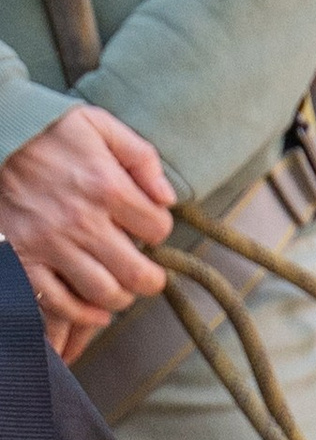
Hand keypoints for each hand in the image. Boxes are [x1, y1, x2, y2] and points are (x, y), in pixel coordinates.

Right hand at [0, 102, 175, 355]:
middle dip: (150, 278)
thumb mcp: (97, 125)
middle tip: (146, 274)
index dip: (158, 229)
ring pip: (105, 294)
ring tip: (120, 287)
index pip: (157, 228)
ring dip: (120, 296)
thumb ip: (140, 156)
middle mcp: (81, 221)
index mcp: (105, 186)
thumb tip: (168, 197)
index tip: (147, 227)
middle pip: (138, 273)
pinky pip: (60, 304)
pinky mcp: (22, 261)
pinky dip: (83, 314)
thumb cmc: (44, 132)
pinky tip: (94, 308)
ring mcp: (49, 245)